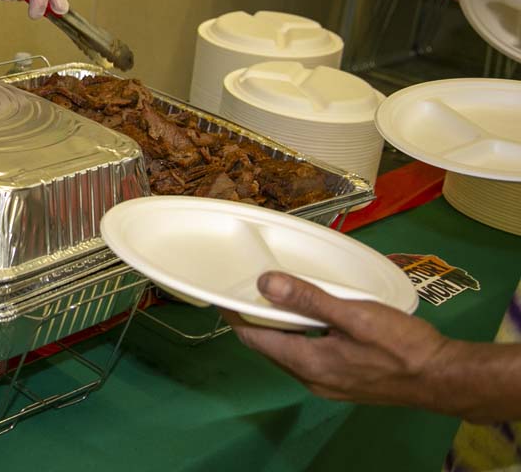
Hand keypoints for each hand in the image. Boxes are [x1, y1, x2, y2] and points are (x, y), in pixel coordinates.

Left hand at [224, 272, 451, 410]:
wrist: (443, 377)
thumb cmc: (401, 345)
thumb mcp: (353, 314)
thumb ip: (308, 299)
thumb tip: (265, 282)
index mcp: (308, 363)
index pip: (256, 339)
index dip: (236, 317)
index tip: (223, 296)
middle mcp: (312, 379)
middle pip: (269, 348)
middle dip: (255, 322)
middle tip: (246, 292)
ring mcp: (329, 385)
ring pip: (290, 353)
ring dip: (279, 330)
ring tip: (275, 300)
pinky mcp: (345, 383)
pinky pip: (309, 358)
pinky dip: (300, 338)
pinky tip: (312, 320)